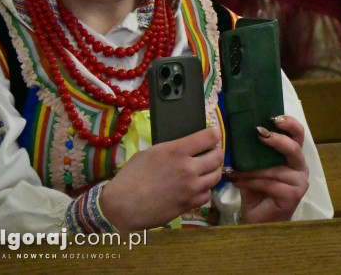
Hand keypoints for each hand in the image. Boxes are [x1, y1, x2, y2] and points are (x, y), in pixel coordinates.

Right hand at [100, 127, 222, 231]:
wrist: (122, 206)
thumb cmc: (131, 177)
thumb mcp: (150, 153)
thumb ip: (171, 149)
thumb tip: (186, 148)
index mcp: (177, 151)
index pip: (210, 136)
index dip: (214, 134)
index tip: (213, 134)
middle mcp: (188, 168)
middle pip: (218, 155)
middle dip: (217, 151)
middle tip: (211, 152)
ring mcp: (191, 187)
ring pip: (216, 175)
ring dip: (213, 170)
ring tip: (206, 169)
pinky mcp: (189, 203)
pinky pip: (207, 194)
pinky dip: (205, 189)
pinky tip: (197, 187)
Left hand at [229, 115, 309, 222]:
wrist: (258, 221)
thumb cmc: (257, 192)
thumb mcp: (254, 168)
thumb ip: (253, 153)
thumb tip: (236, 131)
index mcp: (294, 157)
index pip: (298, 135)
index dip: (289, 123)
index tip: (273, 117)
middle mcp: (301, 167)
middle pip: (293, 148)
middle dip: (276, 139)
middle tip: (258, 133)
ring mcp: (300, 182)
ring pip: (276, 169)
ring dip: (252, 168)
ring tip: (234, 168)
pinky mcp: (293, 195)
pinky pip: (270, 184)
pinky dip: (251, 181)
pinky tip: (237, 181)